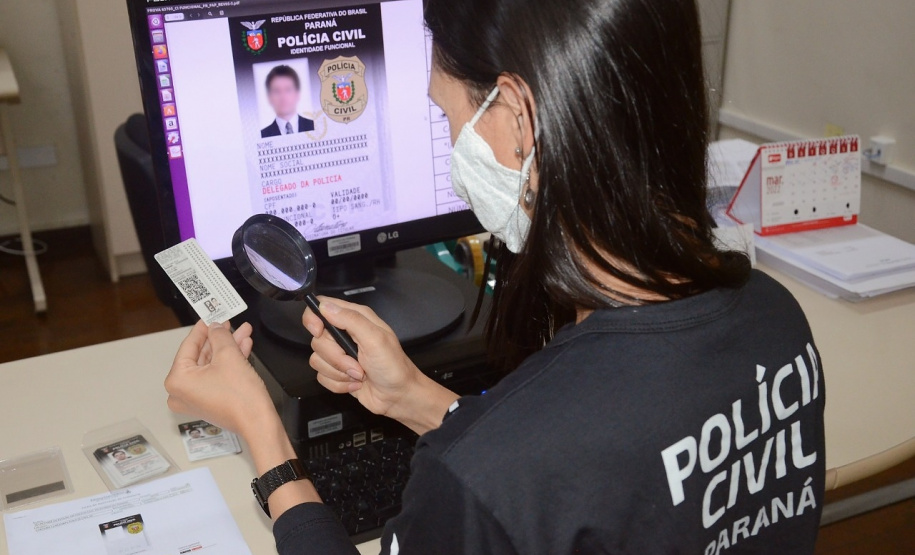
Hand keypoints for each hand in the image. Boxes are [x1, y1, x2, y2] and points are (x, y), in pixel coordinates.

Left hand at [167, 321, 321, 517]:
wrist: (258, 421)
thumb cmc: (240, 394)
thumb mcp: (229, 355)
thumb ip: (219, 336)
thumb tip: (215, 327)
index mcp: (177, 380)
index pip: (189, 346)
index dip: (202, 329)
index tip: (210, 317)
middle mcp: (181, 392)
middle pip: (201, 356)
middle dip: (219, 338)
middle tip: (229, 323)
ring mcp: (195, 399)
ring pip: (211, 365)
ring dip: (228, 348)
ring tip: (243, 332)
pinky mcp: (209, 402)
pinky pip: (215, 376)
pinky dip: (228, 363)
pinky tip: (243, 348)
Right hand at [303, 298, 418, 415]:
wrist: (398, 396)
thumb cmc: (393, 366)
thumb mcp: (375, 339)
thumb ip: (351, 320)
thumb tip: (325, 306)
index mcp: (355, 318)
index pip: (322, 306)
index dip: (314, 318)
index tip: (319, 332)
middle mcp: (345, 334)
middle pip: (317, 339)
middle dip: (335, 357)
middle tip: (357, 362)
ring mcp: (340, 354)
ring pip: (317, 360)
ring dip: (339, 372)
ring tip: (359, 375)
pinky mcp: (337, 372)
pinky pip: (322, 377)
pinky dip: (339, 384)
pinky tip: (355, 383)